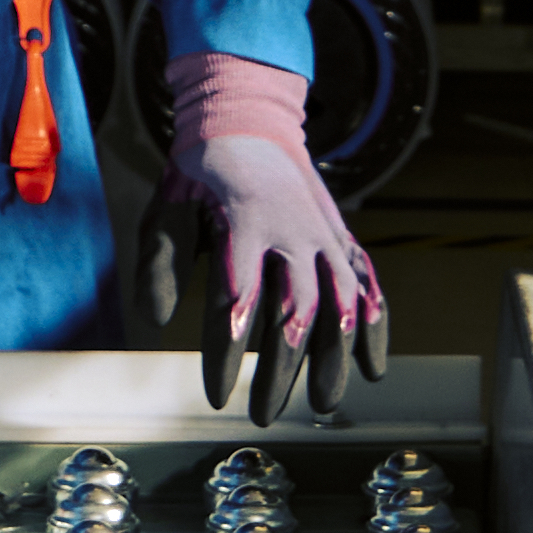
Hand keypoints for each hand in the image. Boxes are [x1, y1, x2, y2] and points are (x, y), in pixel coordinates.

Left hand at [164, 51, 380, 414]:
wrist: (249, 116)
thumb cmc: (200, 172)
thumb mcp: (168, 208)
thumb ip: (160, 262)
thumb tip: (156, 319)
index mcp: (246, 221)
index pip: (238, 301)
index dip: (227, 354)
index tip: (217, 395)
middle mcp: (294, 229)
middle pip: (296, 313)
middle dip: (282, 372)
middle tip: (264, 417)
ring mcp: (323, 233)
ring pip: (341, 304)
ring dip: (336, 359)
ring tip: (326, 404)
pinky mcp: (340, 236)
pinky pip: (367, 284)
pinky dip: (375, 326)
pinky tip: (373, 367)